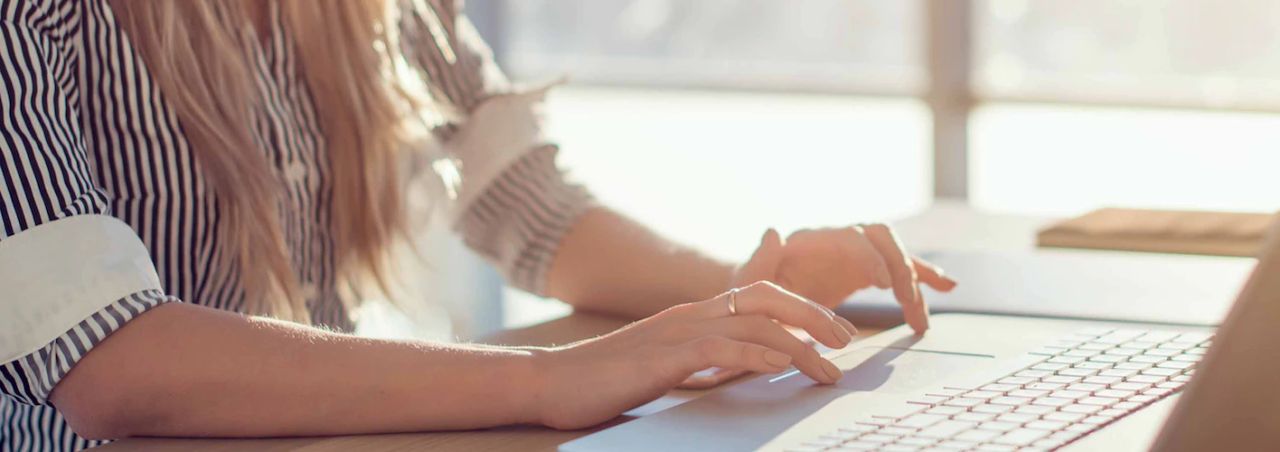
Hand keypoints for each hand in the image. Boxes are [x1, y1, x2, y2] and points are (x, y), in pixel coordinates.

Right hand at [530, 281, 856, 429]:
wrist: (552, 382)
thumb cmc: (606, 380)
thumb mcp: (667, 367)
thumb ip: (706, 363)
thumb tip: (749, 370)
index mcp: (693, 316)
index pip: (759, 297)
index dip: (802, 309)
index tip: (834, 334)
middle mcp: (691, 314)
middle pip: (768, 298)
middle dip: (814, 316)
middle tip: (848, 342)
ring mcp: (678, 331)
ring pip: (754, 324)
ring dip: (800, 345)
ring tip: (830, 368)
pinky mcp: (665, 356)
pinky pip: (721, 349)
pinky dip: (757, 356)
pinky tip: (781, 366)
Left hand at [732, 224, 956, 333]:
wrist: (753, 301)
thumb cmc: (747, 294)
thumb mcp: (746, 282)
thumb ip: (760, 260)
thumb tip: (774, 232)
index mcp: (810, 240)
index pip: (850, 237)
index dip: (869, 257)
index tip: (883, 284)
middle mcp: (837, 239)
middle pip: (880, 238)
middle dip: (899, 267)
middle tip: (907, 302)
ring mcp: (853, 254)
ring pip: (896, 254)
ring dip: (915, 280)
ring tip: (921, 318)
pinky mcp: (864, 271)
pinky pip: (900, 269)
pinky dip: (924, 276)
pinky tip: (948, 287)